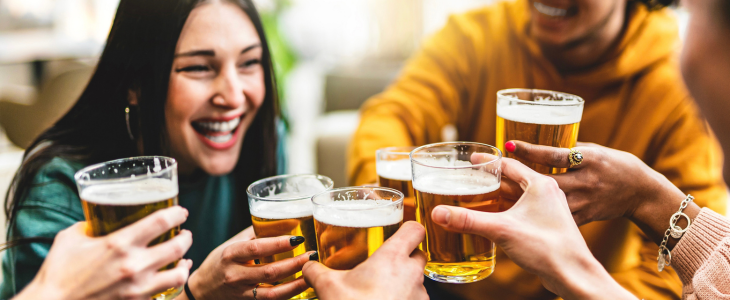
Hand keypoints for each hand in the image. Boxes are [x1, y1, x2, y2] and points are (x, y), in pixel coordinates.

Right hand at [16, 206, 192, 299]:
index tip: (181, 212)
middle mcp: (134, 265)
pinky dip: (171, 283)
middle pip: (178, 246)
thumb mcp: (71, 238)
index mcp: (120, 243)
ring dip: (185, 264)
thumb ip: (91, 226)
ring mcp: (137, 288)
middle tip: (184, 233)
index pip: (161, 221)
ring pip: (179, 274)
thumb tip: (102, 219)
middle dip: (186, 237)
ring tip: (184, 258)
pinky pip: (164, 293)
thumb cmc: (57, 272)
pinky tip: (170, 277)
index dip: (177, 213)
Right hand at [186, 226, 310, 299]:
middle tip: (312, 256)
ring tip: (312, 274)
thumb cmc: (219, 262)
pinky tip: (302, 287)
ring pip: (273, 292)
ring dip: (296, 283)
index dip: (279, 243)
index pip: (257, 248)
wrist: (202, 290)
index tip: (298, 239)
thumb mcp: (232, 244)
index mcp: (231, 254)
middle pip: (270, 271)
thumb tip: (281, 219)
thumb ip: (254, 233)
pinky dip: (289, 294)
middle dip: (295, 264)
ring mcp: (241, 292)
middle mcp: (235, 274)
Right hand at [302, 221, 427, 299]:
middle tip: (386, 262)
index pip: (415, 229)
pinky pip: (415, 299)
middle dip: (406, 256)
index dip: (408, 228)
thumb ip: (316, 271)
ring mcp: (419, 295)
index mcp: (393, 257)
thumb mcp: (328, 287)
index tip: (398, 231)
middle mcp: (412, 274)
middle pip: (419, 254)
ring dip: (404, 280)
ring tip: (381, 289)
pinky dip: (404, 299)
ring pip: (417, 279)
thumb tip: (309, 266)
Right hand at [430, 158, 636, 299]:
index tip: (471, 159)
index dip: (487, 161)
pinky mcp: (547, 225)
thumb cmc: (547, 248)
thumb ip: (468, 220)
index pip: (509, 164)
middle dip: (489, 180)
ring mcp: (548, 209)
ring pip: (517, 196)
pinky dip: (506, 210)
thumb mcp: (502, 230)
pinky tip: (492, 218)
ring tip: (475, 197)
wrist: (573, 274)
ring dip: (497, 196)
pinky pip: (522, 211)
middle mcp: (546, 192)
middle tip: (468, 180)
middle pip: (512, 180)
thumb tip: (439, 214)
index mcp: (540, 184)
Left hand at [506, 141, 685, 224]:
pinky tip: (512, 214)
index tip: (508, 145)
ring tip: (492, 193)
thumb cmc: (614, 164)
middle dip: (515, 176)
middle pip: (545, 181)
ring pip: (545, 203)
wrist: (641, 192)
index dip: (531, 150)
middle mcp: (587, 181)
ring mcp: (585, 201)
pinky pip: (554, 218)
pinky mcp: (583, 218)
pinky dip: (534, 216)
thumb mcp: (594, 151)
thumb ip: (568, 151)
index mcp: (590, 159)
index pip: (555, 155)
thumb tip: (536, 145)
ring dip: (519, 199)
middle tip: (489, 171)